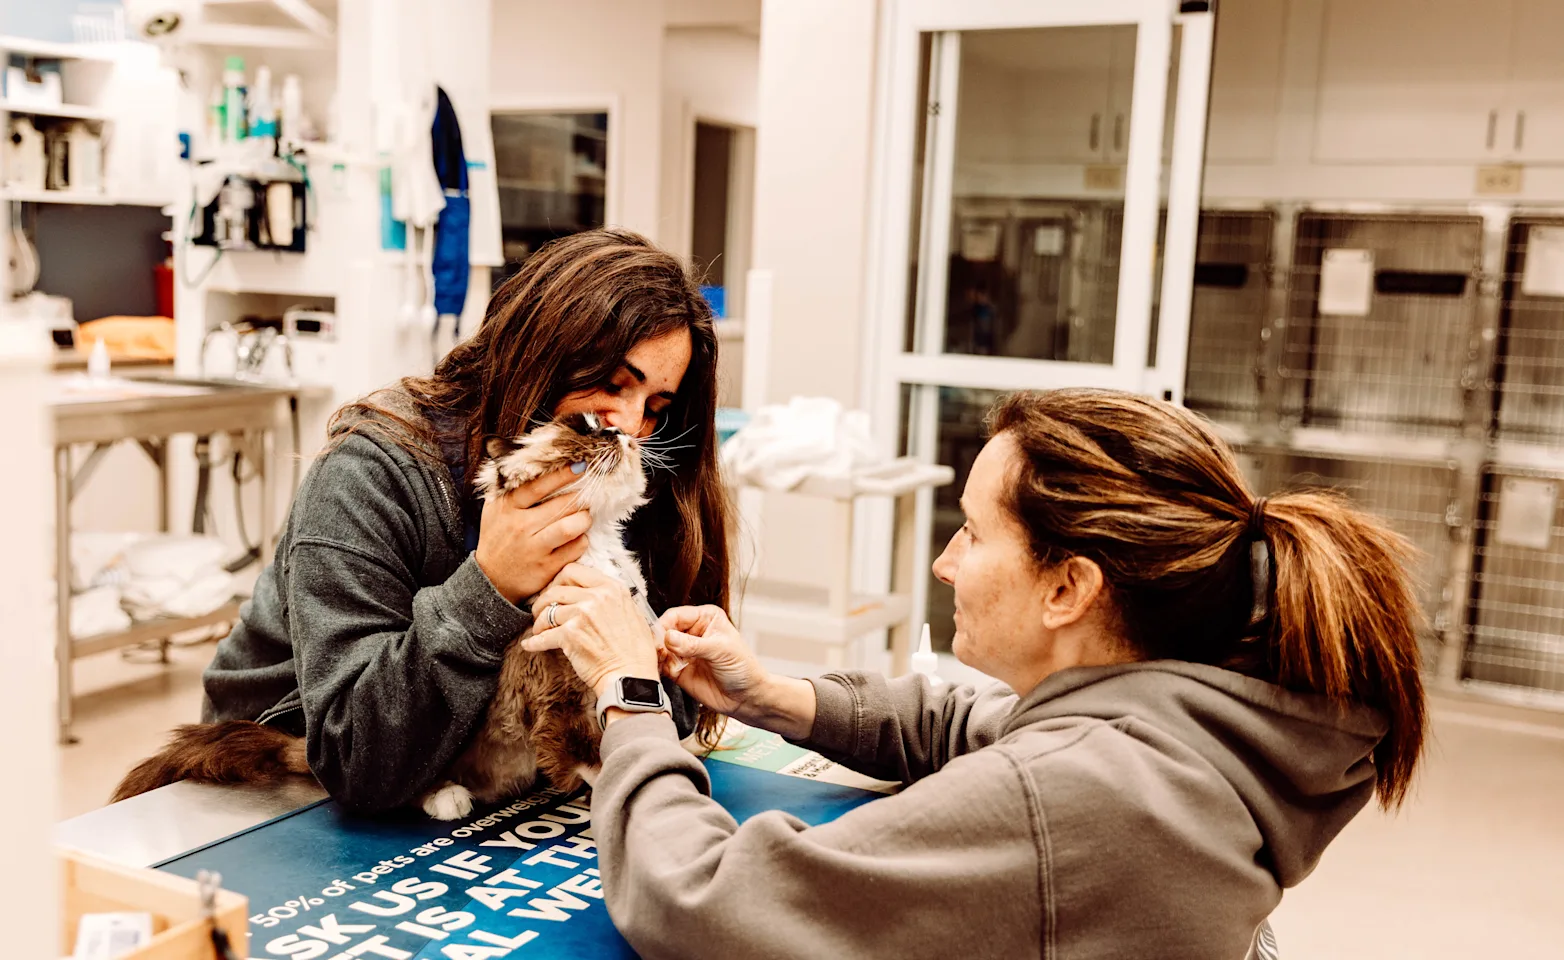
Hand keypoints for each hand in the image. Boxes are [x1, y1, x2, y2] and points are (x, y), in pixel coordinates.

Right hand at [474, 468, 591, 602]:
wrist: (491, 578)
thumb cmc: (498, 536)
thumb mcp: (495, 509)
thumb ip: (511, 487)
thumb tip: (534, 459)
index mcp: (507, 507)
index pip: (537, 486)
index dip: (561, 474)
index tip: (580, 466)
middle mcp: (520, 527)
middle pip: (560, 506)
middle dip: (580, 499)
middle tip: (586, 497)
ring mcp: (533, 548)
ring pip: (570, 527)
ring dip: (584, 519)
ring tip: (585, 517)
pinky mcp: (546, 567)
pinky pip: (575, 548)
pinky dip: (582, 540)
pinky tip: (578, 537)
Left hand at [523, 564, 660, 695]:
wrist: (631, 677)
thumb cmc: (634, 652)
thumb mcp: (632, 613)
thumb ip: (611, 599)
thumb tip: (591, 593)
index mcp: (612, 588)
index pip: (574, 570)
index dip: (559, 581)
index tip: (555, 592)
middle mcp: (597, 597)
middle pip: (556, 589)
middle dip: (544, 600)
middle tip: (541, 611)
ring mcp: (582, 614)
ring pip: (547, 611)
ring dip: (539, 622)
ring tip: (539, 630)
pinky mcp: (570, 635)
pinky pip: (542, 636)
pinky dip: (533, 642)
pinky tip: (530, 644)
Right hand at [656, 606, 766, 716]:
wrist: (746, 697)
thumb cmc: (743, 668)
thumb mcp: (720, 650)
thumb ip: (693, 644)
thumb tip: (669, 638)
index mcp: (705, 618)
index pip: (676, 615)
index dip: (665, 625)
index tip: (660, 638)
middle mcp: (692, 632)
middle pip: (664, 631)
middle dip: (659, 641)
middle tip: (659, 652)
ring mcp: (684, 652)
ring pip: (660, 648)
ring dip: (658, 655)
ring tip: (666, 663)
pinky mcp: (678, 670)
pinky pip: (661, 665)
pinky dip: (658, 668)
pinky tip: (666, 671)